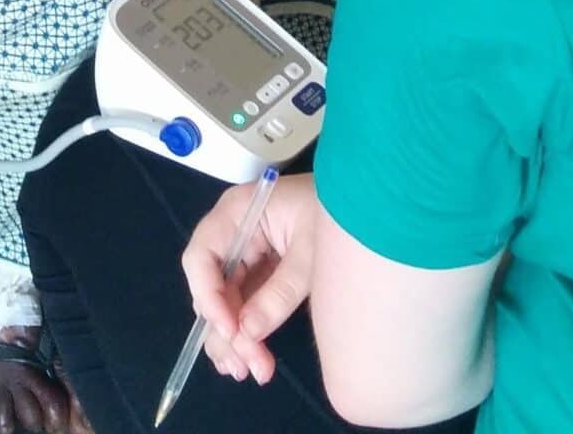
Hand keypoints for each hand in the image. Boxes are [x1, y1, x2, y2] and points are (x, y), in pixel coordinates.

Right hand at [182, 176, 324, 385]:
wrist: (370, 201)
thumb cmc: (341, 213)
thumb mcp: (311, 254)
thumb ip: (279, 293)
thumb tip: (247, 333)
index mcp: (238, 213)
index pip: (201, 256)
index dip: (208, 296)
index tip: (231, 331)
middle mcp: (233, 232)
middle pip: (212, 286)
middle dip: (226, 329)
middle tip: (246, 367)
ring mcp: (246, 252)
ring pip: (225, 300)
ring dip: (233, 338)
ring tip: (249, 372)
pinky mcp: (261, 269)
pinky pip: (244, 302)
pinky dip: (246, 330)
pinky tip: (249, 359)